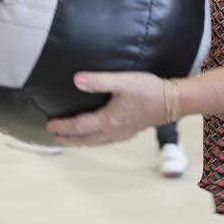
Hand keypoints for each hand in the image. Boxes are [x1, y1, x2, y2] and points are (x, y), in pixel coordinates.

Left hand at [46, 71, 166, 145]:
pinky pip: (105, 140)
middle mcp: (113, 131)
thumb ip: (98, 81)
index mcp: (108, 120)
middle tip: (53, 137)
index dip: (63, 126)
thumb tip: (76, 80)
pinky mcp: (130, 131)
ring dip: (81, 141)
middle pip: (85, 139)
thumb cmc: (148, 90)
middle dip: (68, 139)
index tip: (49, 125)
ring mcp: (122, 134)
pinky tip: (94, 136)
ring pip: (96, 142)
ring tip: (69, 139)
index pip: (79, 126)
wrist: (174, 101)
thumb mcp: (122, 82)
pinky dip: (94, 140)